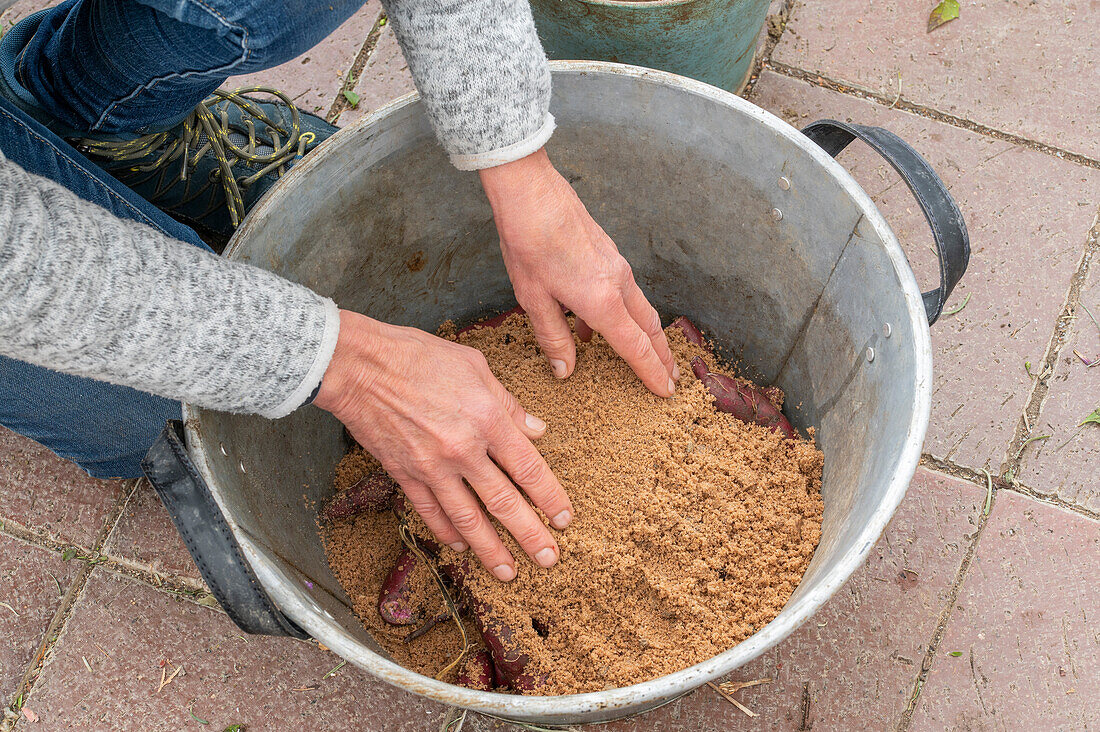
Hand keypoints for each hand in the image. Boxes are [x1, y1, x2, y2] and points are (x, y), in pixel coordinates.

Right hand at [313, 310, 571, 580]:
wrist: (359, 367)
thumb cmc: (417, 356)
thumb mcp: (474, 365)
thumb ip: (507, 403)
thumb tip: (535, 429)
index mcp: (486, 419)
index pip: (528, 468)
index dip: (549, 497)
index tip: (564, 519)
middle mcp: (463, 449)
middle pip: (503, 502)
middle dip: (530, 534)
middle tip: (548, 559)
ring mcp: (432, 466)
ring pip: (468, 518)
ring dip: (491, 549)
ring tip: (509, 572)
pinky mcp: (404, 474)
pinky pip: (431, 511)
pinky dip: (447, 533)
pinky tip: (461, 549)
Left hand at [479, 148, 678, 395]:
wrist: (531, 193)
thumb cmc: (528, 243)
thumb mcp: (533, 299)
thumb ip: (553, 337)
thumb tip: (565, 370)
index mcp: (601, 301)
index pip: (635, 348)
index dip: (652, 373)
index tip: (666, 392)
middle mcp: (618, 284)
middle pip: (650, 329)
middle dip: (662, 357)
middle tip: (672, 380)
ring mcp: (617, 266)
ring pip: (641, 309)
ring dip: (648, 336)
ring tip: (649, 357)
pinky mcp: (609, 254)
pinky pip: (625, 293)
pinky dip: (626, 314)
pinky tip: (599, 327)